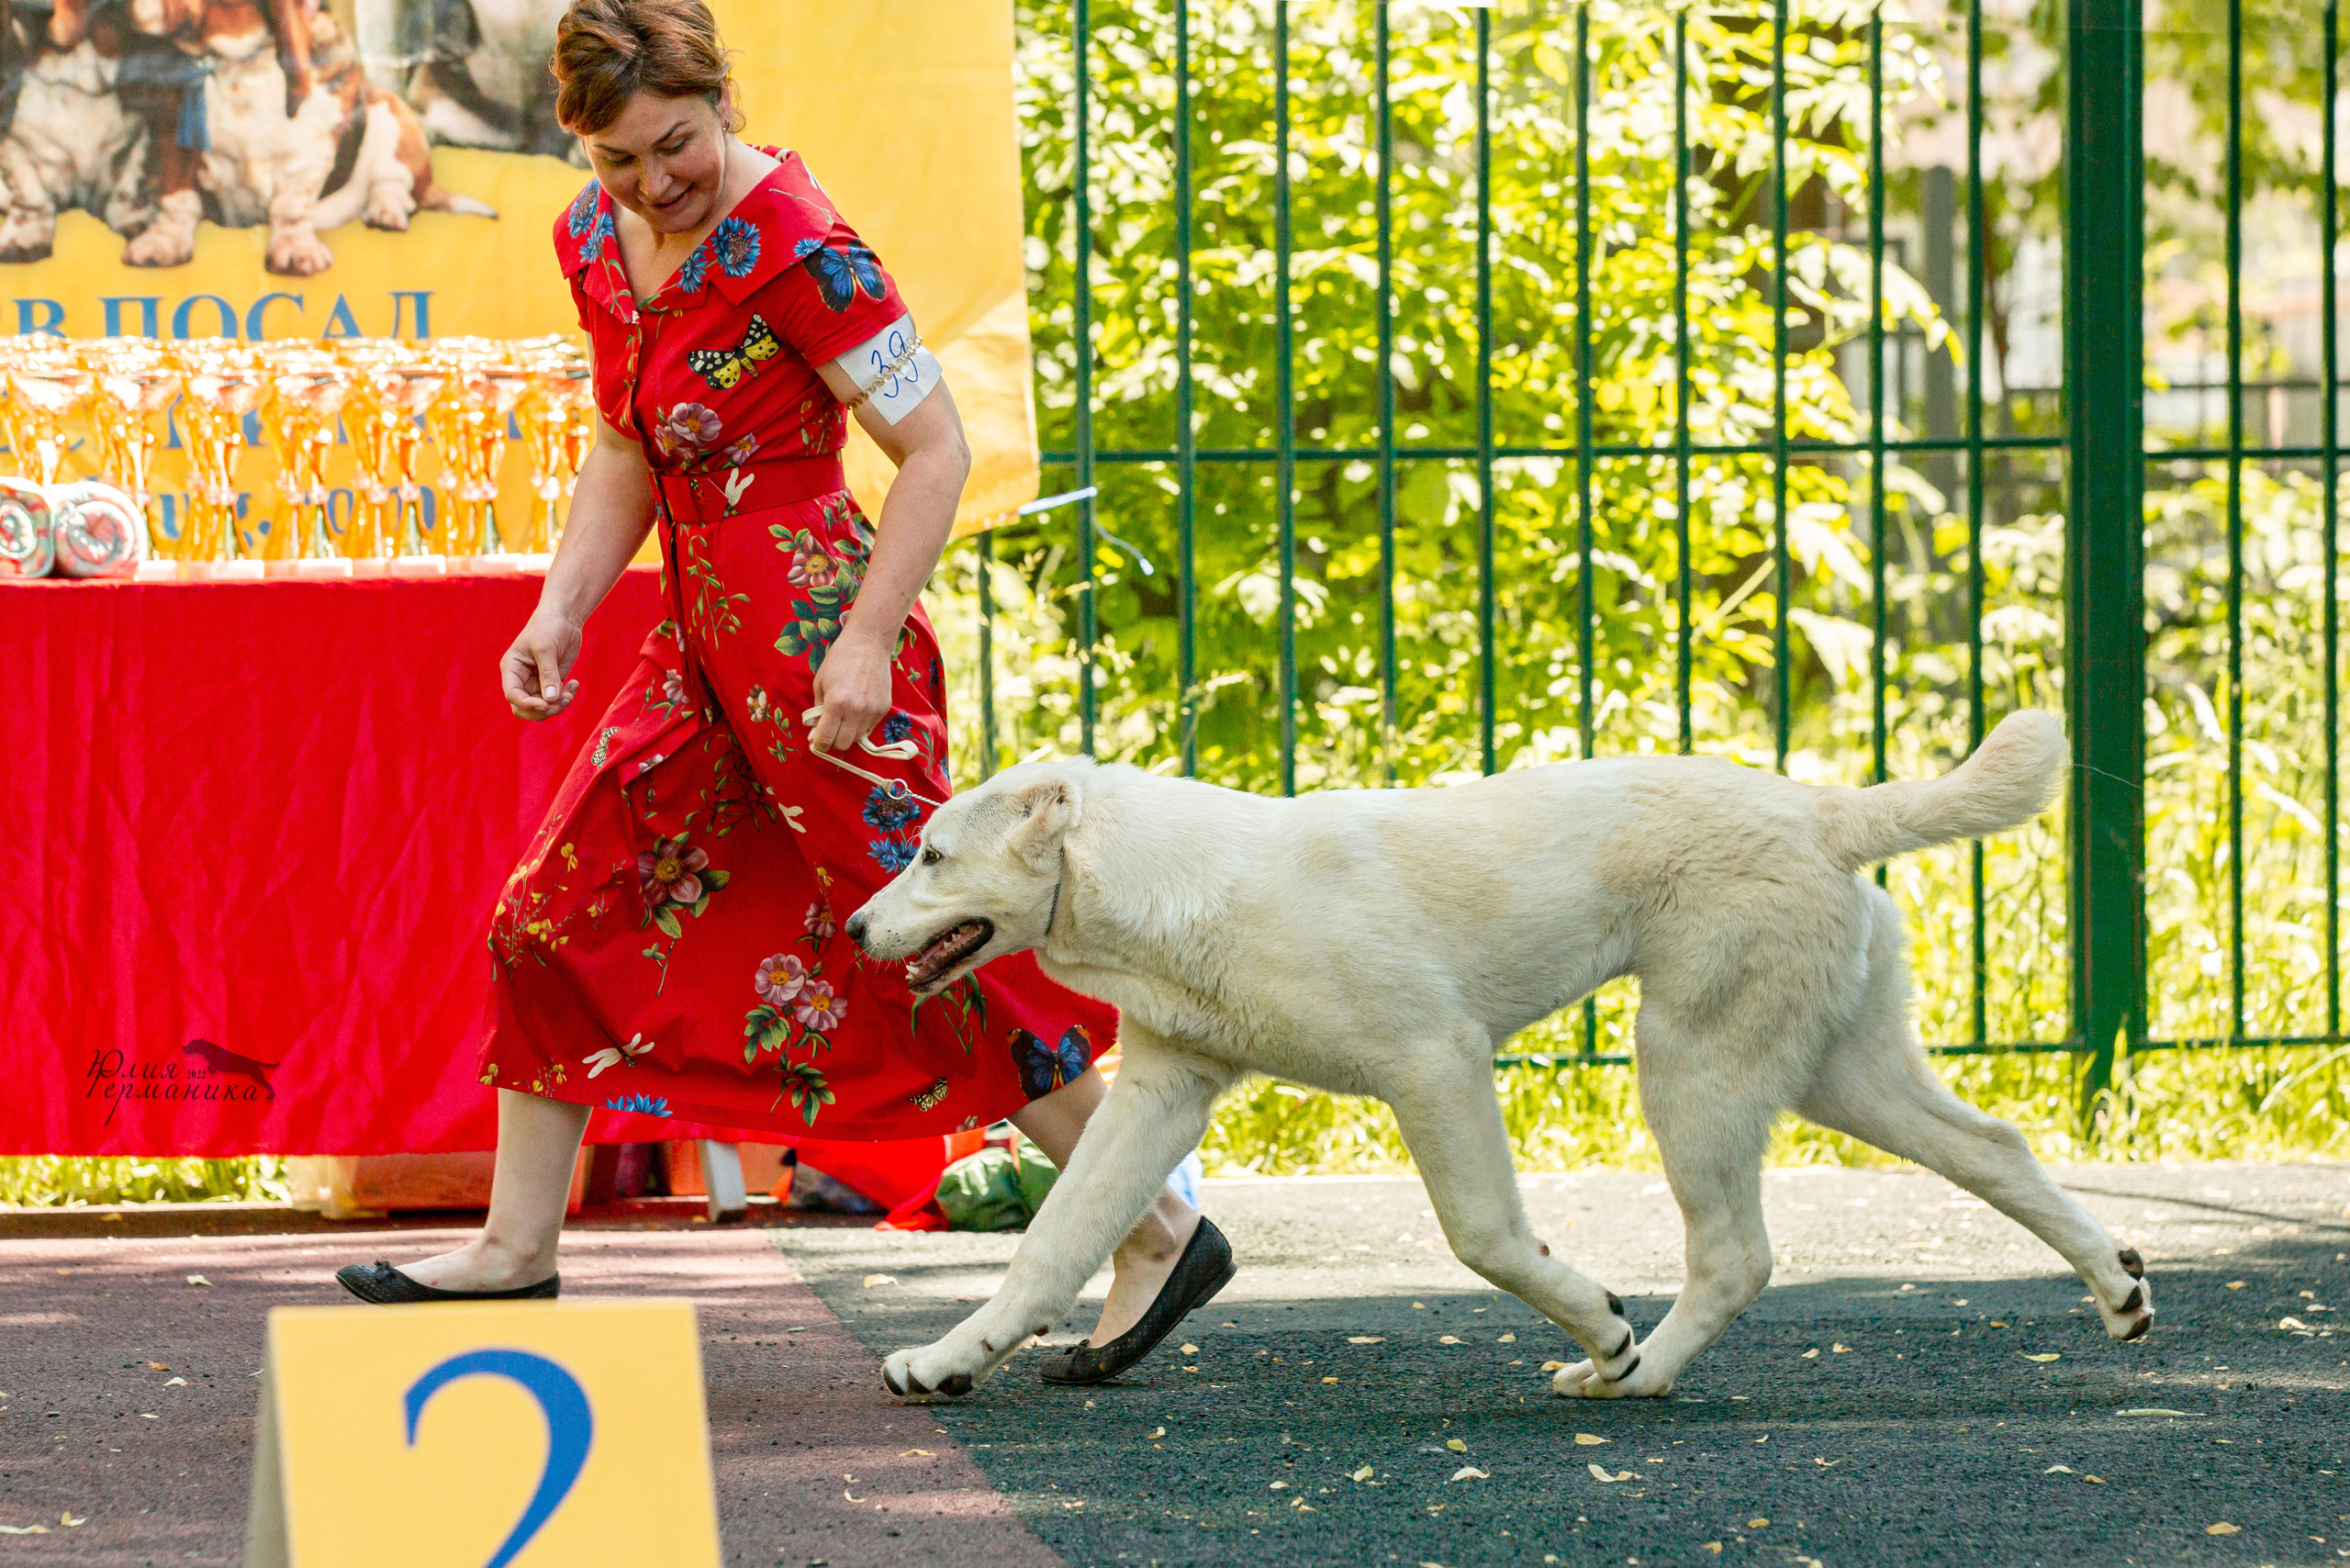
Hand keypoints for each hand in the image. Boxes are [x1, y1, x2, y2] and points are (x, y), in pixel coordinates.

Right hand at [501, 608, 583, 720]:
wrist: (564, 618)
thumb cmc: (548, 627)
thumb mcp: (546, 649)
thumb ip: (548, 675)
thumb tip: (550, 700)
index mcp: (512, 668)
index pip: (512, 694)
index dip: (526, 704)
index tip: (545, 704)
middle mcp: (521, 679)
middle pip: (524, 707)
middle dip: (542, 710)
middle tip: (559, 703)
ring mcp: (536, 682)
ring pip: (542, 707)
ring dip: (557, 705)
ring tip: (570, 691)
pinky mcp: (552, 682)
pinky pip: (556, 700)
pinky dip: (566, 697)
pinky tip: (574, 683)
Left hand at [807, 628, 894, 752]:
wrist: (868, 644)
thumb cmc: (839, 660)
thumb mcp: (820, 684)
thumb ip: (817, 712)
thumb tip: (813, 736)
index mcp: (836, 703)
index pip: (826, 739)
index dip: (819, 744)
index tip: (817, 742)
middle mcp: (856, 711)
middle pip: (843, 744)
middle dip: (834, 741)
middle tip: (830, 729)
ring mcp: (873, 711)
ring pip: (858, 738)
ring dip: (848, 733)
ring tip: (845, 716)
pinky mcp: (884, 708)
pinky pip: (870, 727)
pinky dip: (861, 725)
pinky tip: (858, 708)